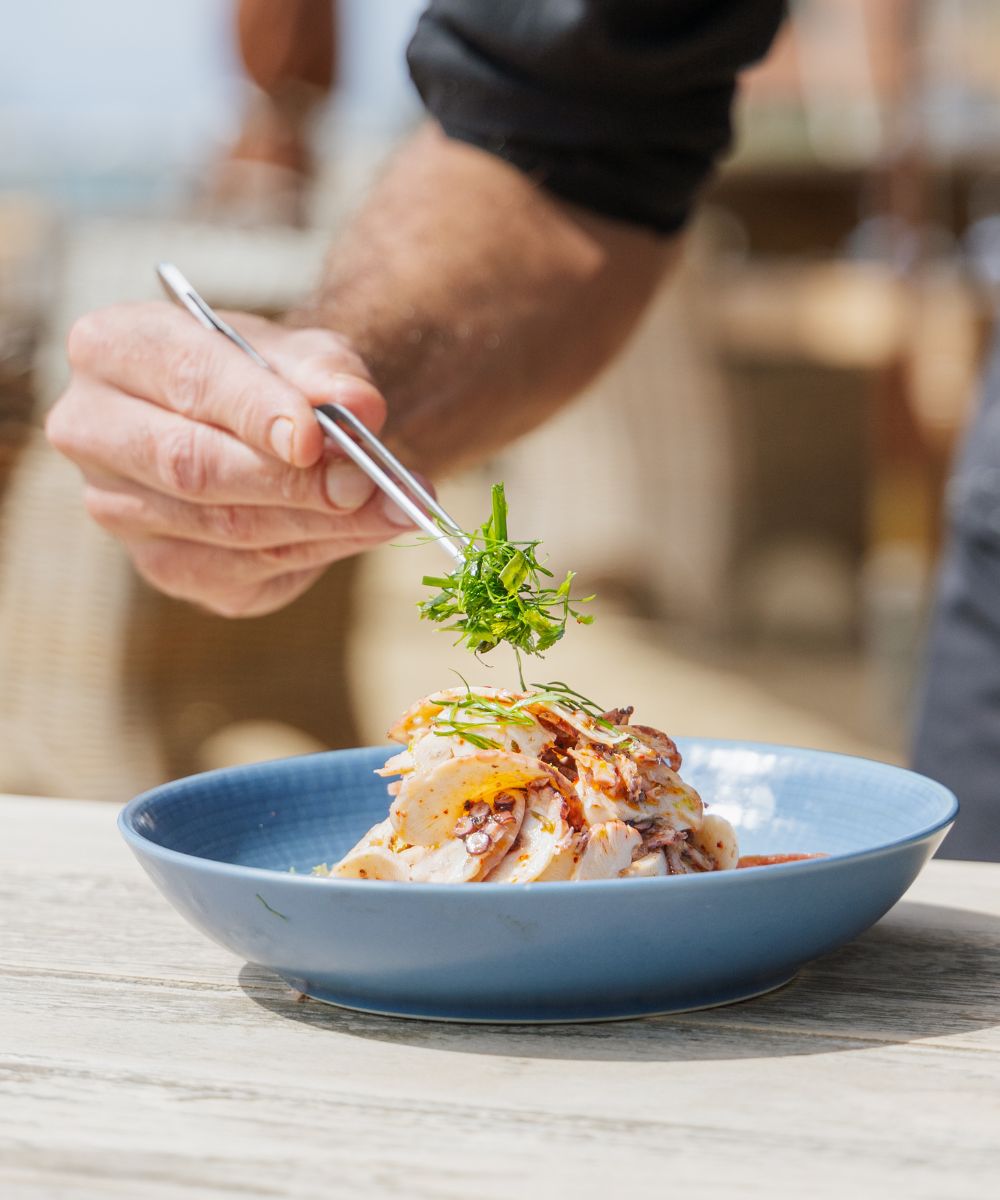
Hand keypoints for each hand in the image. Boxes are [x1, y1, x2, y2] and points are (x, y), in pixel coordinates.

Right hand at [47, 303, 412, 616]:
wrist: (262, 425)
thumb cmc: (273, 376)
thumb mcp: (304, 352)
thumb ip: (329, 370)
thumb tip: (360, 408)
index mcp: (111, 348)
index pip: (184, 379)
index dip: (253, 411)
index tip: (316, 437)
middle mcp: (92, 431)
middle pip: (191, 466)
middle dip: (291, 480)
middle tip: (368, 483)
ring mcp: (120, 510)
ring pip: (225, 528)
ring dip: (321, 523)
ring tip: (395, 507)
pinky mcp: (164, 567)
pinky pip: (246, 571)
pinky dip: (318, 552)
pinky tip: (365, 531)